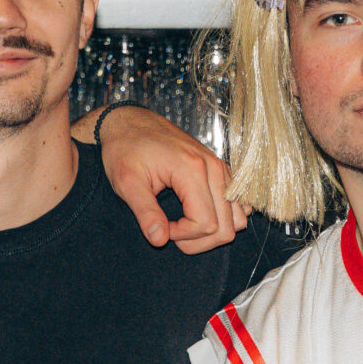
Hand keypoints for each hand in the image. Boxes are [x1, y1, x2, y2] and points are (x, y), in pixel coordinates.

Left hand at [93, 105, 247, 253]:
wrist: (130, 122)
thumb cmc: (125, 149)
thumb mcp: (127, 182)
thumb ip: (145, 213)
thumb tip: (159, 241)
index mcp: (192, 169)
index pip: (206, 223)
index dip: (183, 236)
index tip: (160, 226)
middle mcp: (214, 168)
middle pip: (227, 226)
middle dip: (199, 240)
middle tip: (170, 230)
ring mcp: (220, 168)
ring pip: (237, 218)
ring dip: (212, 231)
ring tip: (184, 224)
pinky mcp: (220, 170)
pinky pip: (237, 204)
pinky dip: (222, 217)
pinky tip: (197, 213)